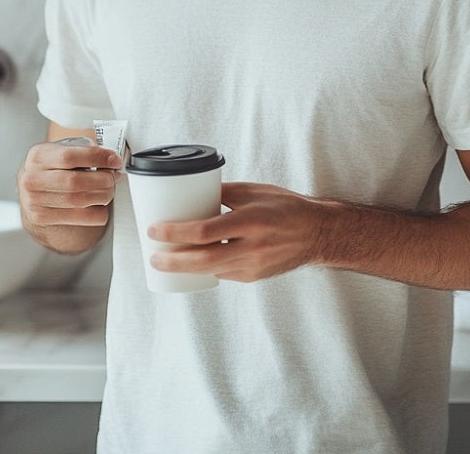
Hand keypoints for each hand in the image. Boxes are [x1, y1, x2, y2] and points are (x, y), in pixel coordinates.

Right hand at [17, 140, 122, 238]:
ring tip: (109, 190)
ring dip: (103, 195)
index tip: (114, 160)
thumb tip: (111, 158)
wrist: (32, 192)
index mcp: (38, 156)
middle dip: (103, 179)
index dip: (97, 158)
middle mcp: (32, 179)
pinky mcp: (42, 218)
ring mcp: (34, 201)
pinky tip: (99, 205)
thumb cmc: (52, 169)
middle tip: (114, 177)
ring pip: (79, 201)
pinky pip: (80, 218)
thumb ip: (82, 151)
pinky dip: (98, 212)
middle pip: (75, 181)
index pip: (70, 156)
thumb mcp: (59, 152)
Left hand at [147, 182, 326, 282]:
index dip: (175, 233)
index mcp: (250, 221)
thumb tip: (192, 192)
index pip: (204, 231)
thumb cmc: (286, 207)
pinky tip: (192, 262)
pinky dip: (206, 268)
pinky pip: (223, 273)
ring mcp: (254, 266)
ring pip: (211, 271)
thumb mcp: (254, 191)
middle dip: (173, 261)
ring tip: (163, 261)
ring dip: (184, 268)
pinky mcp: (254, 277)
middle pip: (203, 259)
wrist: (318, 233)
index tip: (155, 230)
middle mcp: (252, 247)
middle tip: (152, 256)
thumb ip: (223, 194)